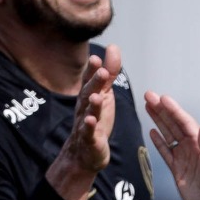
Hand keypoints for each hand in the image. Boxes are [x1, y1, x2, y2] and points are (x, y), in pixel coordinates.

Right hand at [48, 46, 120, 199]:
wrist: (85, 152)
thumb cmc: (97, 120)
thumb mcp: (105, 94)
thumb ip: (110, 73)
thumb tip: (113, 47)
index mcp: (90, 96)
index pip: (90, 80)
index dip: (92, 69)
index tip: (96, 57)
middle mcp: (85, 107)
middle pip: (89, 93)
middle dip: (94, 82)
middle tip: (101, 70)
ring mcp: (86, 124)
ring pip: (88, 112)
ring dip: (92, 105)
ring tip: (97, 96)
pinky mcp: (90, 140)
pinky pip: (89, 133)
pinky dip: (90, 127)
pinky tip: (91, 121)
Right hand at [146, 92, 199, 199]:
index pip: (186, 124)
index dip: (174, 110)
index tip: (163, 98)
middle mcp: (192, 149)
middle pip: (174, 125)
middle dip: (162, 110)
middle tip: (149, 95)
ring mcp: (184, 158)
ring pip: (168, 135)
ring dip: (158, 121)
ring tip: (148, 106)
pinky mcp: (177, 170)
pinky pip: (166, 152)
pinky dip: (159, 142)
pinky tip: (152, 131)